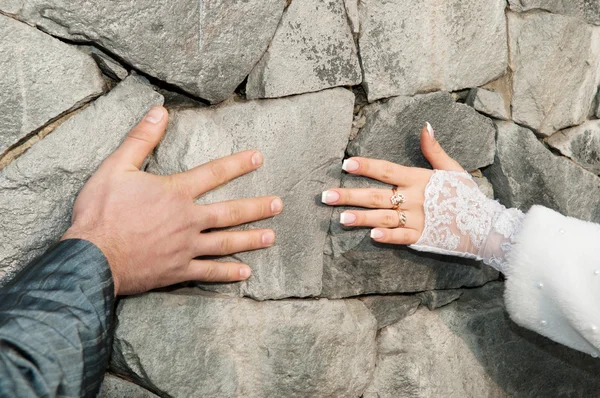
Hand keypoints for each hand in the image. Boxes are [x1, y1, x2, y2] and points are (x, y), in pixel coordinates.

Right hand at [62, 106, 282, 294]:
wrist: (91, 256)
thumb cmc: (101, 211)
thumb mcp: (116, 167)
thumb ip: (140, 139)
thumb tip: (158, 111)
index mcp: (176, 193)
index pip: (214, 173)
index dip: (238, 163)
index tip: (259, 157)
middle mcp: (188, 220)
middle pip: (230, 212)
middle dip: (256, 207)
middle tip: (278, 205)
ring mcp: (186, 247)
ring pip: (226, 242)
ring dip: (250, 239)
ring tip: (271, 236)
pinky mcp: (178, 270)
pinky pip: (209, 272)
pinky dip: (228, 272)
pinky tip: (245, 272)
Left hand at [321, 123, 463, 243]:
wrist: (486, 225)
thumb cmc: (466, 196)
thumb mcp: (452, 169)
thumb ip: (434, 150)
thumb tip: (425, 126)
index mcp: (419, 180)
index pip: (387, 170)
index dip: (366, 166)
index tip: (346, 164)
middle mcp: (414, 199)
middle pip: (376, 196)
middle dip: (350, 196)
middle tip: (326, 196)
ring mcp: (417, 220)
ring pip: (383, 218)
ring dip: (361, 218)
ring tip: (340, 218)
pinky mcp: (422, 238)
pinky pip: (401, 237)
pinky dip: (387, 236)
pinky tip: (371, 236)